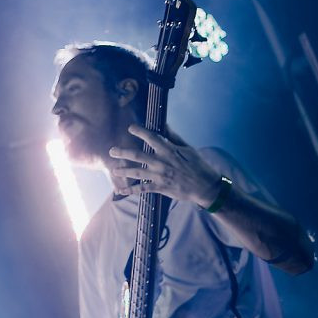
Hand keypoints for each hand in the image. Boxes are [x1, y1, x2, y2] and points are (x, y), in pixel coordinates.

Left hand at [107, 126, 224, 206]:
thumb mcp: (188, 149)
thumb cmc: (198, 166)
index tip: (130, 127)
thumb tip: (165, 125)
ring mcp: (160, 176)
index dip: (140, 132)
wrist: (205, 186)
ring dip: (124, 171)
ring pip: (137, 172)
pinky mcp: (160, 187)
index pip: (152, 138)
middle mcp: (162, 162)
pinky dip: (130, 190)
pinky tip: (120, 191)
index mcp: (169, 151)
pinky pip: (142, 189)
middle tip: (112, 151)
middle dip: (123, 153)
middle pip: (138, 156)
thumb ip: (174, 138)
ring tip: (114, 170)